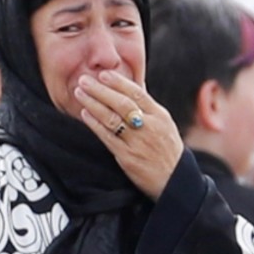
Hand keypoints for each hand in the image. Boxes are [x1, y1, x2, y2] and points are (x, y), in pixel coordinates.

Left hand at [74, 71, 182, 200]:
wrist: (174, 179)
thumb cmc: (167, 149)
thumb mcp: (164, 123)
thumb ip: (148, 105)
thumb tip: (137, 83)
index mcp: (159, 115)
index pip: (137, 93)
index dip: (118, 82)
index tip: (103, 73)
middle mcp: (149, 126)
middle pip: (122, 103)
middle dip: (100, 89)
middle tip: (83, 79)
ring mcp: (137, 141)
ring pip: (112, 118)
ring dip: (93, 103)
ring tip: (79, 93)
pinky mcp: (127, 156)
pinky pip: (108, 137)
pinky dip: (95, 124)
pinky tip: (85, 114)